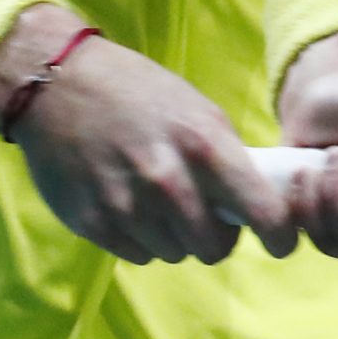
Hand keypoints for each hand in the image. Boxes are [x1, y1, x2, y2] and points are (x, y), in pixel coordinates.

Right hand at [0, 8, 296, 265]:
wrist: (57, 83)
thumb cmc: (137, 92)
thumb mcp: (196, 110)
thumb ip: (225, 158)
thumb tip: (253, 207)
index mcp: (203, 142)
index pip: (262, 211)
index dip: (279, 235)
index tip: (280, 242)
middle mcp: (167, 179)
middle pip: (214, 248)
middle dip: (216, 237)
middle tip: (204, 215)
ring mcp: (127, 205)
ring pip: (175, 254)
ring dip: (174, 237)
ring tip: (157, 200)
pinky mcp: (93, 223)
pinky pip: (138, 254)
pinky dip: (141, 238)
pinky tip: (128, 203)